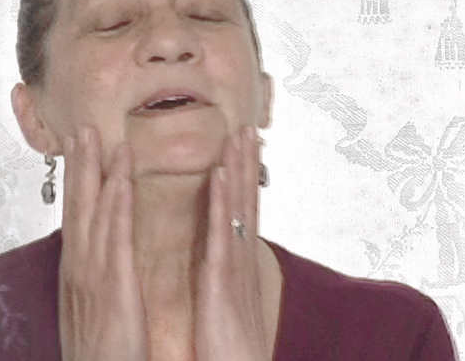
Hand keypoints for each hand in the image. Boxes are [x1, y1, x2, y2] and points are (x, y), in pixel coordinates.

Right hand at [58, 125, 148, 360]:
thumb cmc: (101, 354)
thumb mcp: (92, 311)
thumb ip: (94, 282)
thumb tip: (96, 261)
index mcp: (77, 272)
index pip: (75, 217)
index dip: (75, 182)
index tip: (76, 153)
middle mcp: (79, 266)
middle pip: (76, 205)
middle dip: (77, 165)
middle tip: (80, 128)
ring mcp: (93, 274)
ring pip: (92, 211)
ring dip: (95, 170)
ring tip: (96, 135)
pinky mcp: (114, 285)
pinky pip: (116, 236)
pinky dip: (117, 202)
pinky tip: (120, 177)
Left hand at [195, 125, 269, 360]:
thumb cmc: (228, 347)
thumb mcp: (225, 302)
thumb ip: (222, 275)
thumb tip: (216, 256)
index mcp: (236, 263)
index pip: (241, 211)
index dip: (243, 178)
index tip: (242, 148)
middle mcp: (240, 258)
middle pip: (246, 200)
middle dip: (247, 162)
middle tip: (247, 126)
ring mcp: (234, 266)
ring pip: (239, 207)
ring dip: (240, 168)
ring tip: (240, 134)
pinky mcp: (223, 280)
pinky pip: (222, 234)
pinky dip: (223, 202)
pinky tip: (221, 174)